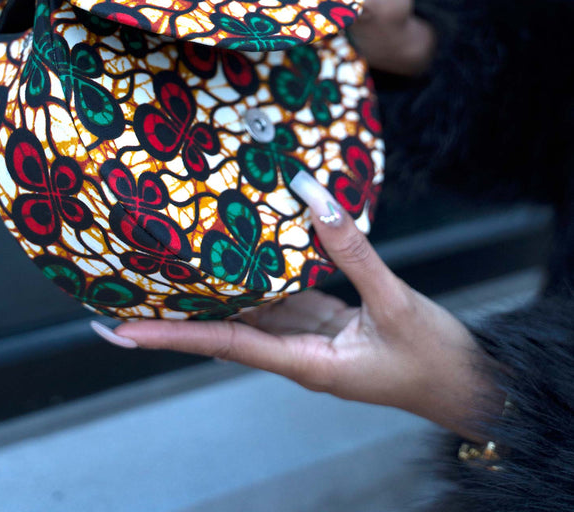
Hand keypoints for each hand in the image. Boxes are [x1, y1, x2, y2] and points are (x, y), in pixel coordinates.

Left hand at [91, 171, 500, 440]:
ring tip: (162, 275)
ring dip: (208, 297)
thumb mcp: (394, 303)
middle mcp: (295, 353)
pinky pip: (281, 297)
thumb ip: (354, 251)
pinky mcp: (325, 322)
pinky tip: (237, 253)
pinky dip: (258, 276)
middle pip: (222, 332)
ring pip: (249, 312)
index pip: (225, 344)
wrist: (467, 384)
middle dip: (171, 321)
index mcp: (305, 363)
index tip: (121, 331)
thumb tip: (314, 198)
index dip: (172, 336)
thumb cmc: (433, 358)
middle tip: (116, 300)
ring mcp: (308, 338)